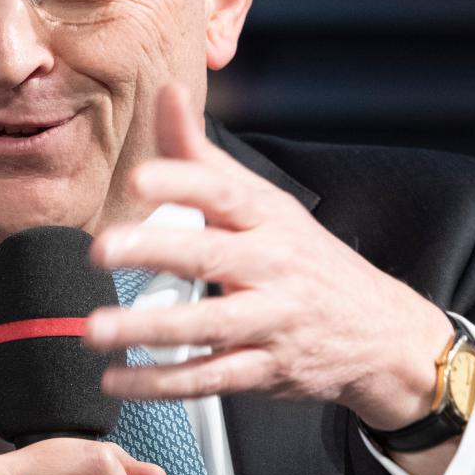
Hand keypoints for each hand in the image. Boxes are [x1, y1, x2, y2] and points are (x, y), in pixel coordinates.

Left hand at [84, 83, 451, 431]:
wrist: (380, 333)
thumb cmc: (306, 259)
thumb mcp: (263, 201)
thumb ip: (203, 154)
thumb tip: (168, 91)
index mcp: (266, 216)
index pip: (224, 190)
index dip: (181, 181)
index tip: (138, 177)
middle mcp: (271, 265)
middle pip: (210, 255)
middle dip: (153, 251)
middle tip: (102, 249)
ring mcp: (270, 320)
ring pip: (207, 324)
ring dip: (146, 330)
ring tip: (94, 329)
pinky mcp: (265, 369)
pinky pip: (209, 378)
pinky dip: (161, 382)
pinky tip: (118, 379)